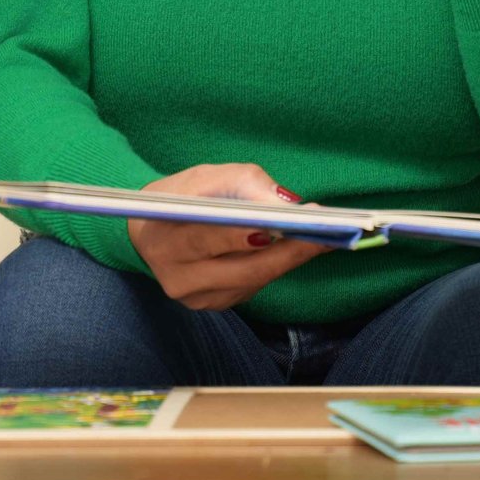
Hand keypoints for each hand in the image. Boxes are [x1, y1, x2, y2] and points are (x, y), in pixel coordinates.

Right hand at [125, 163, 330, 311]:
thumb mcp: (208, 175)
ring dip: (288, 259)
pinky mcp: (213, 304)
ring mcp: (194, 297)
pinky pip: (252, 287)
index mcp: (159, 237)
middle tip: (322, 232)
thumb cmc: (184, 195)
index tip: (281, 223)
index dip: (242, 232)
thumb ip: (246, 183)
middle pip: (239, 269)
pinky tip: (297, 248)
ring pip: (252, 281)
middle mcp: (174, 277)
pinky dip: (276, 266)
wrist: (157, 226)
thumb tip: (286, 204)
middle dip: (284, 250)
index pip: (204, 238)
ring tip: (322, 237)